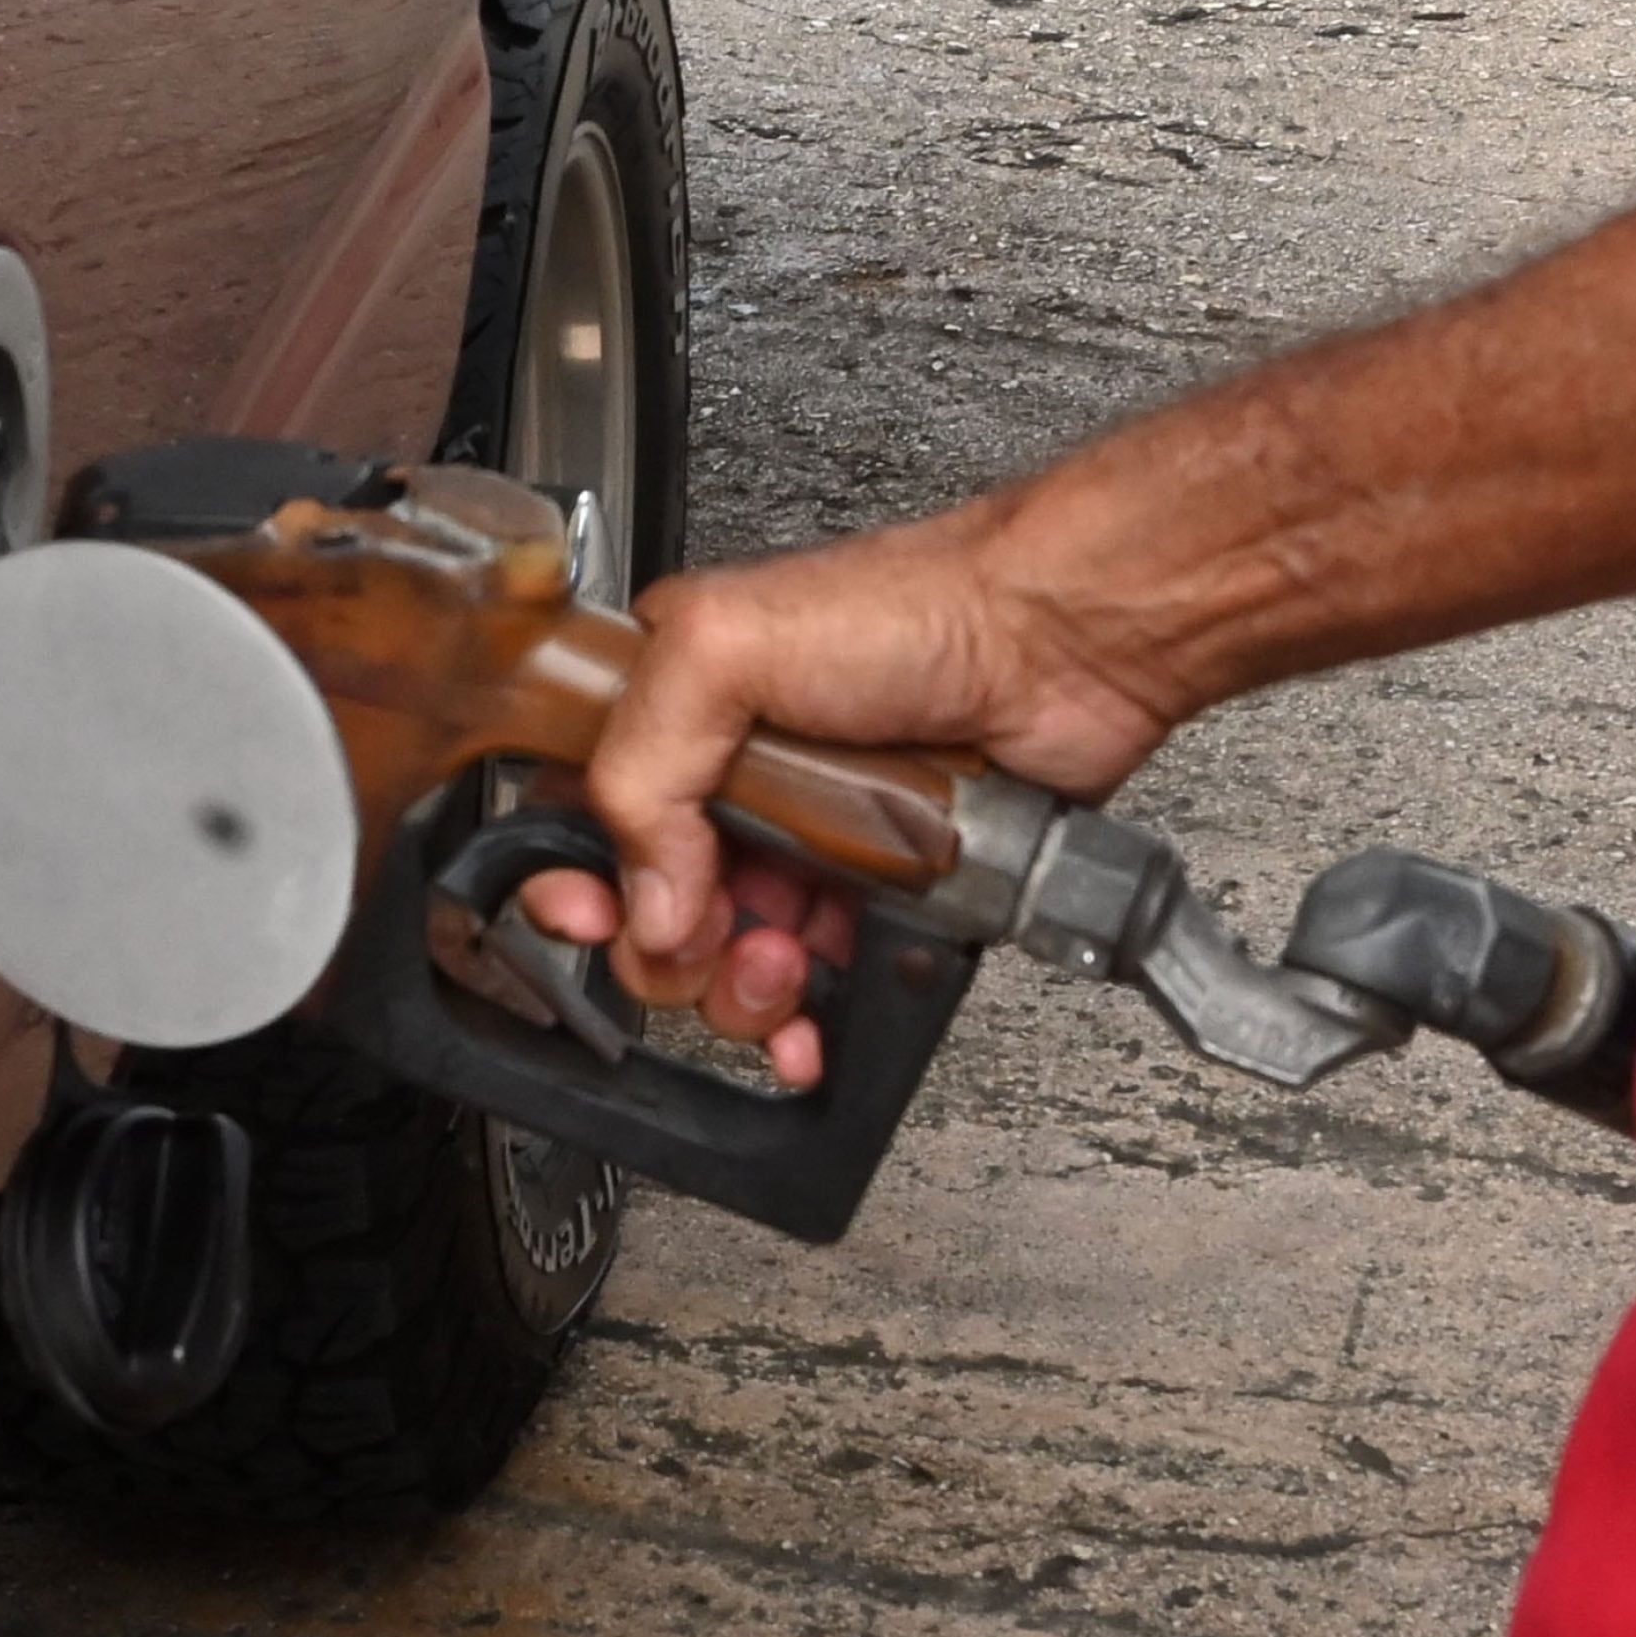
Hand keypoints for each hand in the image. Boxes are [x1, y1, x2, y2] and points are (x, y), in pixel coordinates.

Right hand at [525, 487, 1181, 1084]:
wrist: (1061, 645)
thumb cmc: (920, 607)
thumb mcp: (727, 646)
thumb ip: (642, 759)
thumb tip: (641, 893)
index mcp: (675, 706)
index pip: (578, 815)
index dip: (574, 876)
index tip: (592, 910)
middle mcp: (735, 773)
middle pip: (650, 908)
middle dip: (669, 948)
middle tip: (709, 933)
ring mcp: (808, 836)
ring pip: (731, 958)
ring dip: (742, 989)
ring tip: (786, 958)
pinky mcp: (881, 886)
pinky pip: (824, 983)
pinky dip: (806, 1024)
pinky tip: (811, 1029)